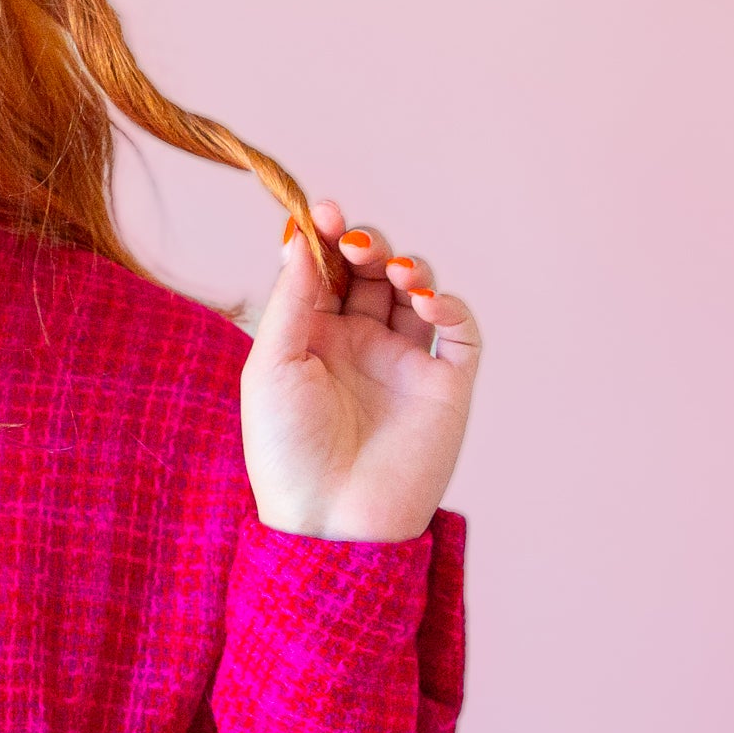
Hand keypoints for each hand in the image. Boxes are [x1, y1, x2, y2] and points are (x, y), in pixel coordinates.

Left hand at [240, 198, 481, 542]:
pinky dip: (450, 305)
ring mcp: (403, 362)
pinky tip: (428, 302)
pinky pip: (460, 332)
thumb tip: (298, 235)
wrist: (331, 520)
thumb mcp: (273, 365)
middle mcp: (357, 344)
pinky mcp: (446, 385)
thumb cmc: (286, 449)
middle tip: (359, 243)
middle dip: (368, 246)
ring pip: (416, 292)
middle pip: (371, 272)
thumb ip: (291, 300)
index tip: (324, 212)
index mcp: (309, 338)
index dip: (326, 237)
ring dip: (410, 268)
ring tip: (396, 272)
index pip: (323, 271)